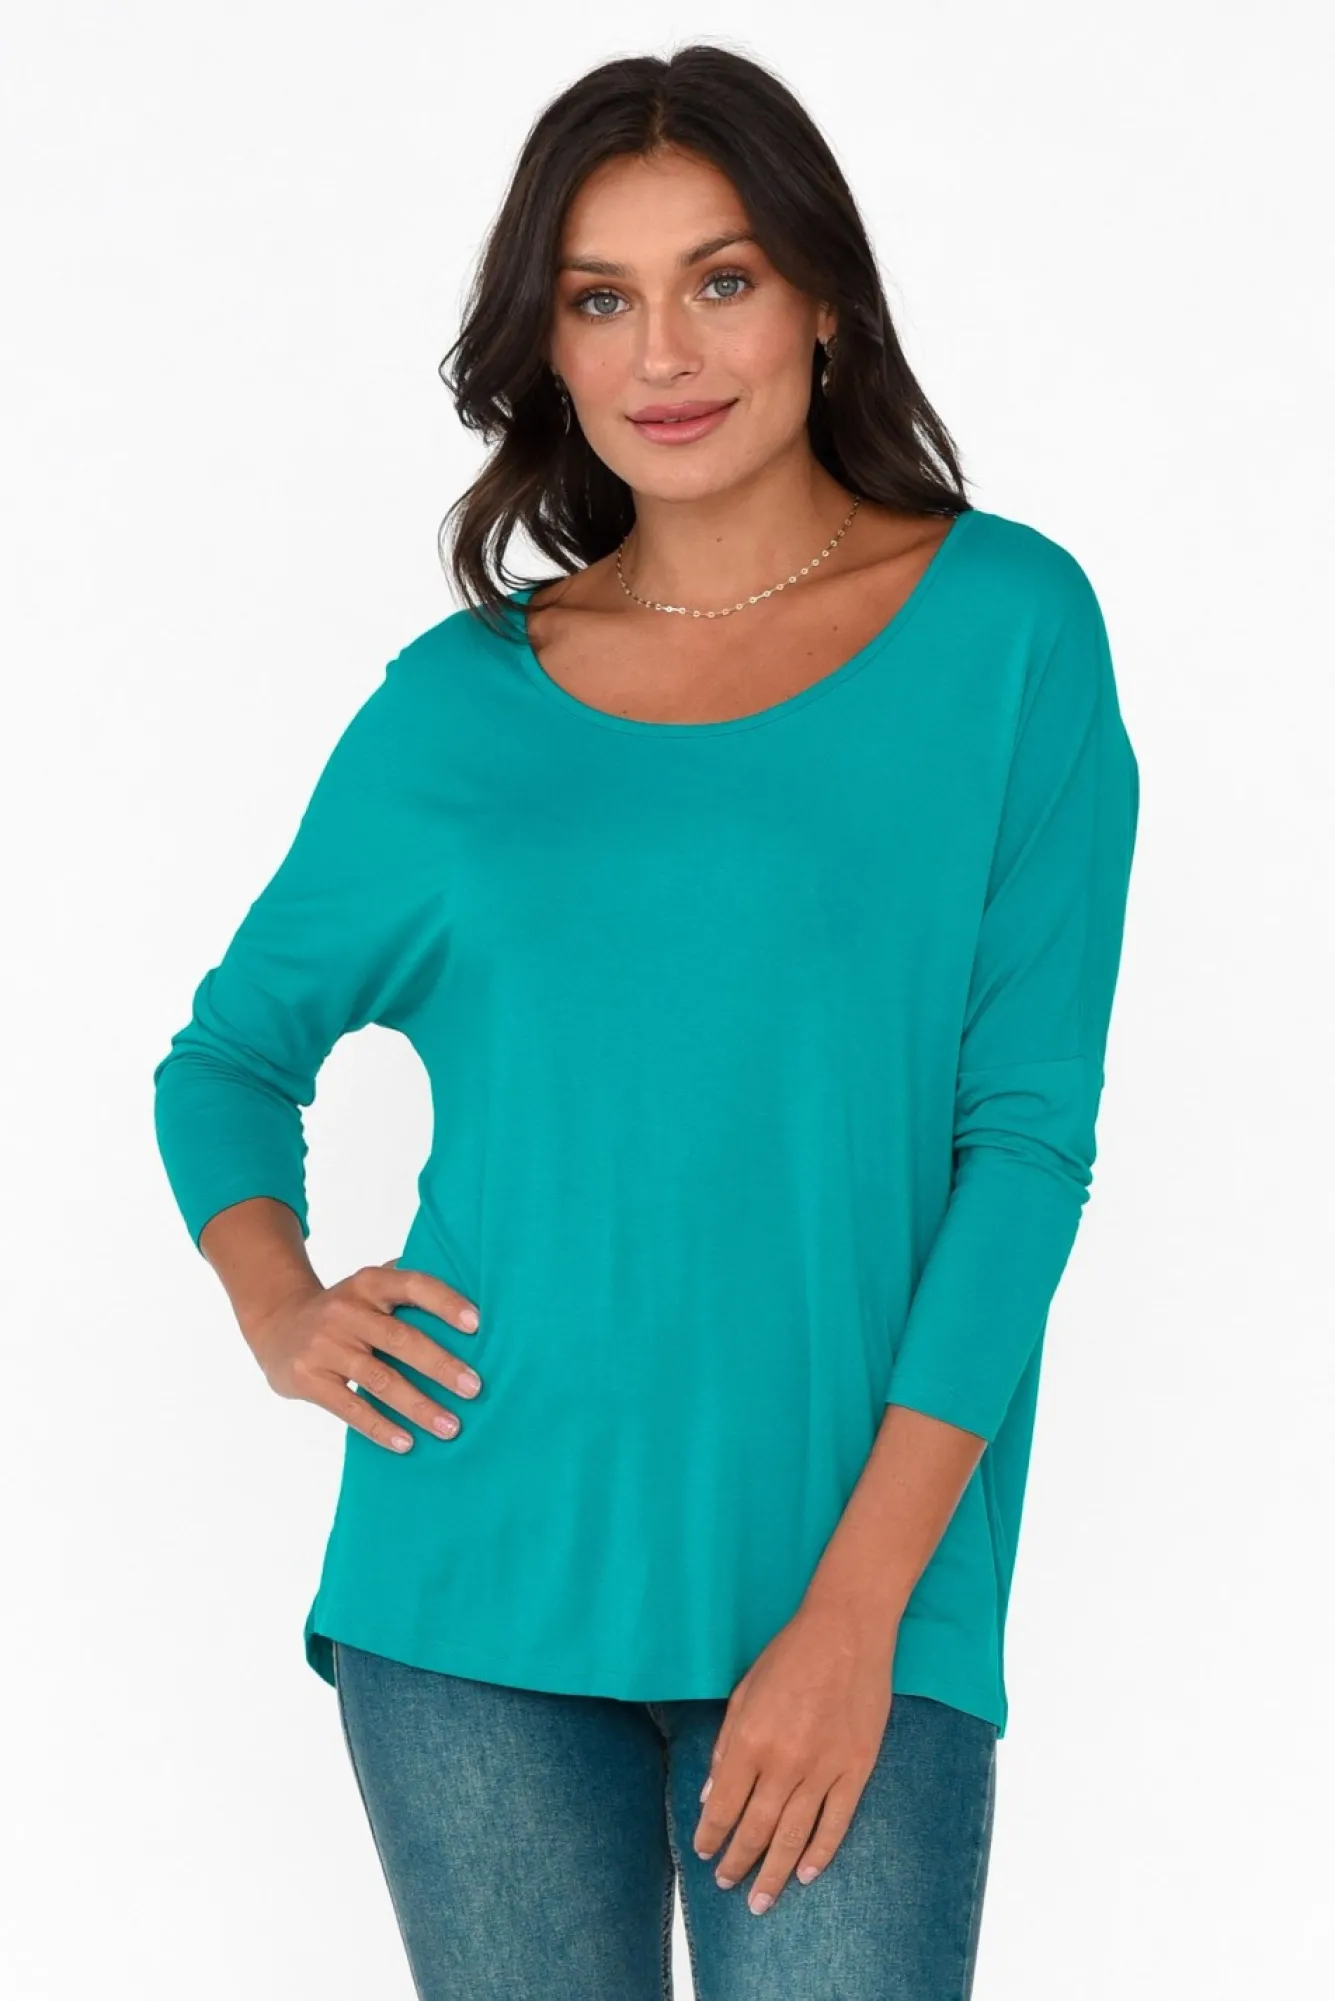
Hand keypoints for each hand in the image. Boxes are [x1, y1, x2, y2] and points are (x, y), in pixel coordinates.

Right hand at [244, 1259, 482, 1452]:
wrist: (276, 1325)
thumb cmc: (343, 1309)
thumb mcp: (367, 1286)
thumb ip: (406, 1284)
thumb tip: (469, 1283)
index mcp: (368, 1283)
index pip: (412, 1285)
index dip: (445, 1302)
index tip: (478, 1325)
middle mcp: (346, 1311)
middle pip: (401, 1339)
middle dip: (441, 1366)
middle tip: (474, 1388)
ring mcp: (325, 1346)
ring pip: (379, 1379)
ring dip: (418, 1406)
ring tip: (450, 1427)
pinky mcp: (309, 1379)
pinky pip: (350, 1407)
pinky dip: (380, 1427)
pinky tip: (407, 1443)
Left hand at [691, 1600, 895, 1913]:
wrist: (846, 1631)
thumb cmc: (789, 1656)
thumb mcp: (744, 1693)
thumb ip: (727, 1746)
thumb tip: (711, 1796)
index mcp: (751, 1739)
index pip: (723, 1805)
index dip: (711, 1834)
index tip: (703, 1853)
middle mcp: (785, 1761)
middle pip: (758, 1829)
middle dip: (738, 1861)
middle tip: (727, 1884)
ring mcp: (825, 1768)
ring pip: (796, 1836)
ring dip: (775, 1872)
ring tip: (760, 1900)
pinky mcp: (857, 1768)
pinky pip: (837, 1822)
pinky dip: (821, 1853)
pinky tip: (807, 1874)